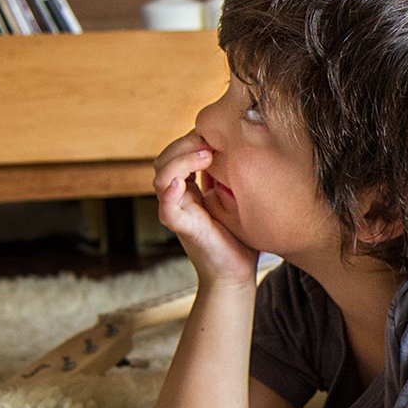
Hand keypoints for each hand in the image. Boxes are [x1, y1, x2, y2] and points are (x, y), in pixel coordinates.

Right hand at [153, 131, 257, 283]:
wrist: (237, 274)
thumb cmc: (240, 238)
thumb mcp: (238, 199)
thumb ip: (233, 176)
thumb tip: (246, 146)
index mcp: (191, 188)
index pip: (179, 152)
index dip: (193, 138)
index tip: (219, 133)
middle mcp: (179, 197)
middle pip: (165, 158)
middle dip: (185, 143)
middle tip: (211, 139)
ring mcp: (177, 211)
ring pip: (161, 176)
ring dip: (181, 160)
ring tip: (207, 154)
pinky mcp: (180, 227)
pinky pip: (167, 206)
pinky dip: (170, 191)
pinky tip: (184, 180)